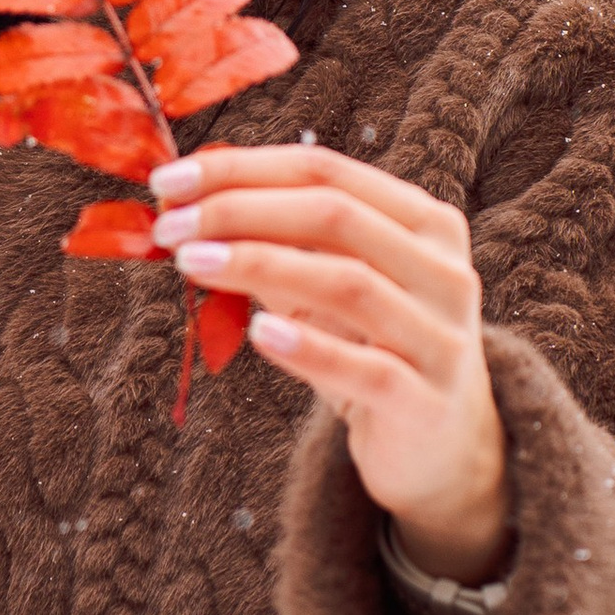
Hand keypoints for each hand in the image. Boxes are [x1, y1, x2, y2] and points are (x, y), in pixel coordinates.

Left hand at [148, 144, 509, 584]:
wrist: (439, 446)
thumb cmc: (371, 348)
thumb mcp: (328, 286)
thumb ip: (274, 243)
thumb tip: (185, 205)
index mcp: (425, 223)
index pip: (325, 172)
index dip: (242, 168)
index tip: (170, 180)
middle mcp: (444, 270)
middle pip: (335, 216)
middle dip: (240, 211)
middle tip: (170, 226)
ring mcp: (442, 337)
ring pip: (348, 283)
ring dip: (260, 265)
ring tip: (191, 264)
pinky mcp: (426, 402)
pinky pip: (365, 368)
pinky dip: (307, 346)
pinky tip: (257, 332)